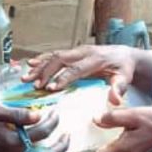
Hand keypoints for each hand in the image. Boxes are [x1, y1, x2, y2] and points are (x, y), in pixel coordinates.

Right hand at [23, 45, 142, 104]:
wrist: (125, 55)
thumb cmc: (124, 69)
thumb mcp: (125, 79)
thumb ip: (119, 89)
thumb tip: (114, 100)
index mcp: (95, 60)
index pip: (76, 69)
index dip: (62, 78)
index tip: (50, 88)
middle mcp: (83, 52)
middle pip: (60, 60)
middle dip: (45, 72)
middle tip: (33, 85)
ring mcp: (77, 51)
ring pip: (54, 56)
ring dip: (39, 66)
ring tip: (26, 77)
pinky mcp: (73, 52)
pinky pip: (55, 54)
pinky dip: (42, 58)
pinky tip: (30, 64)